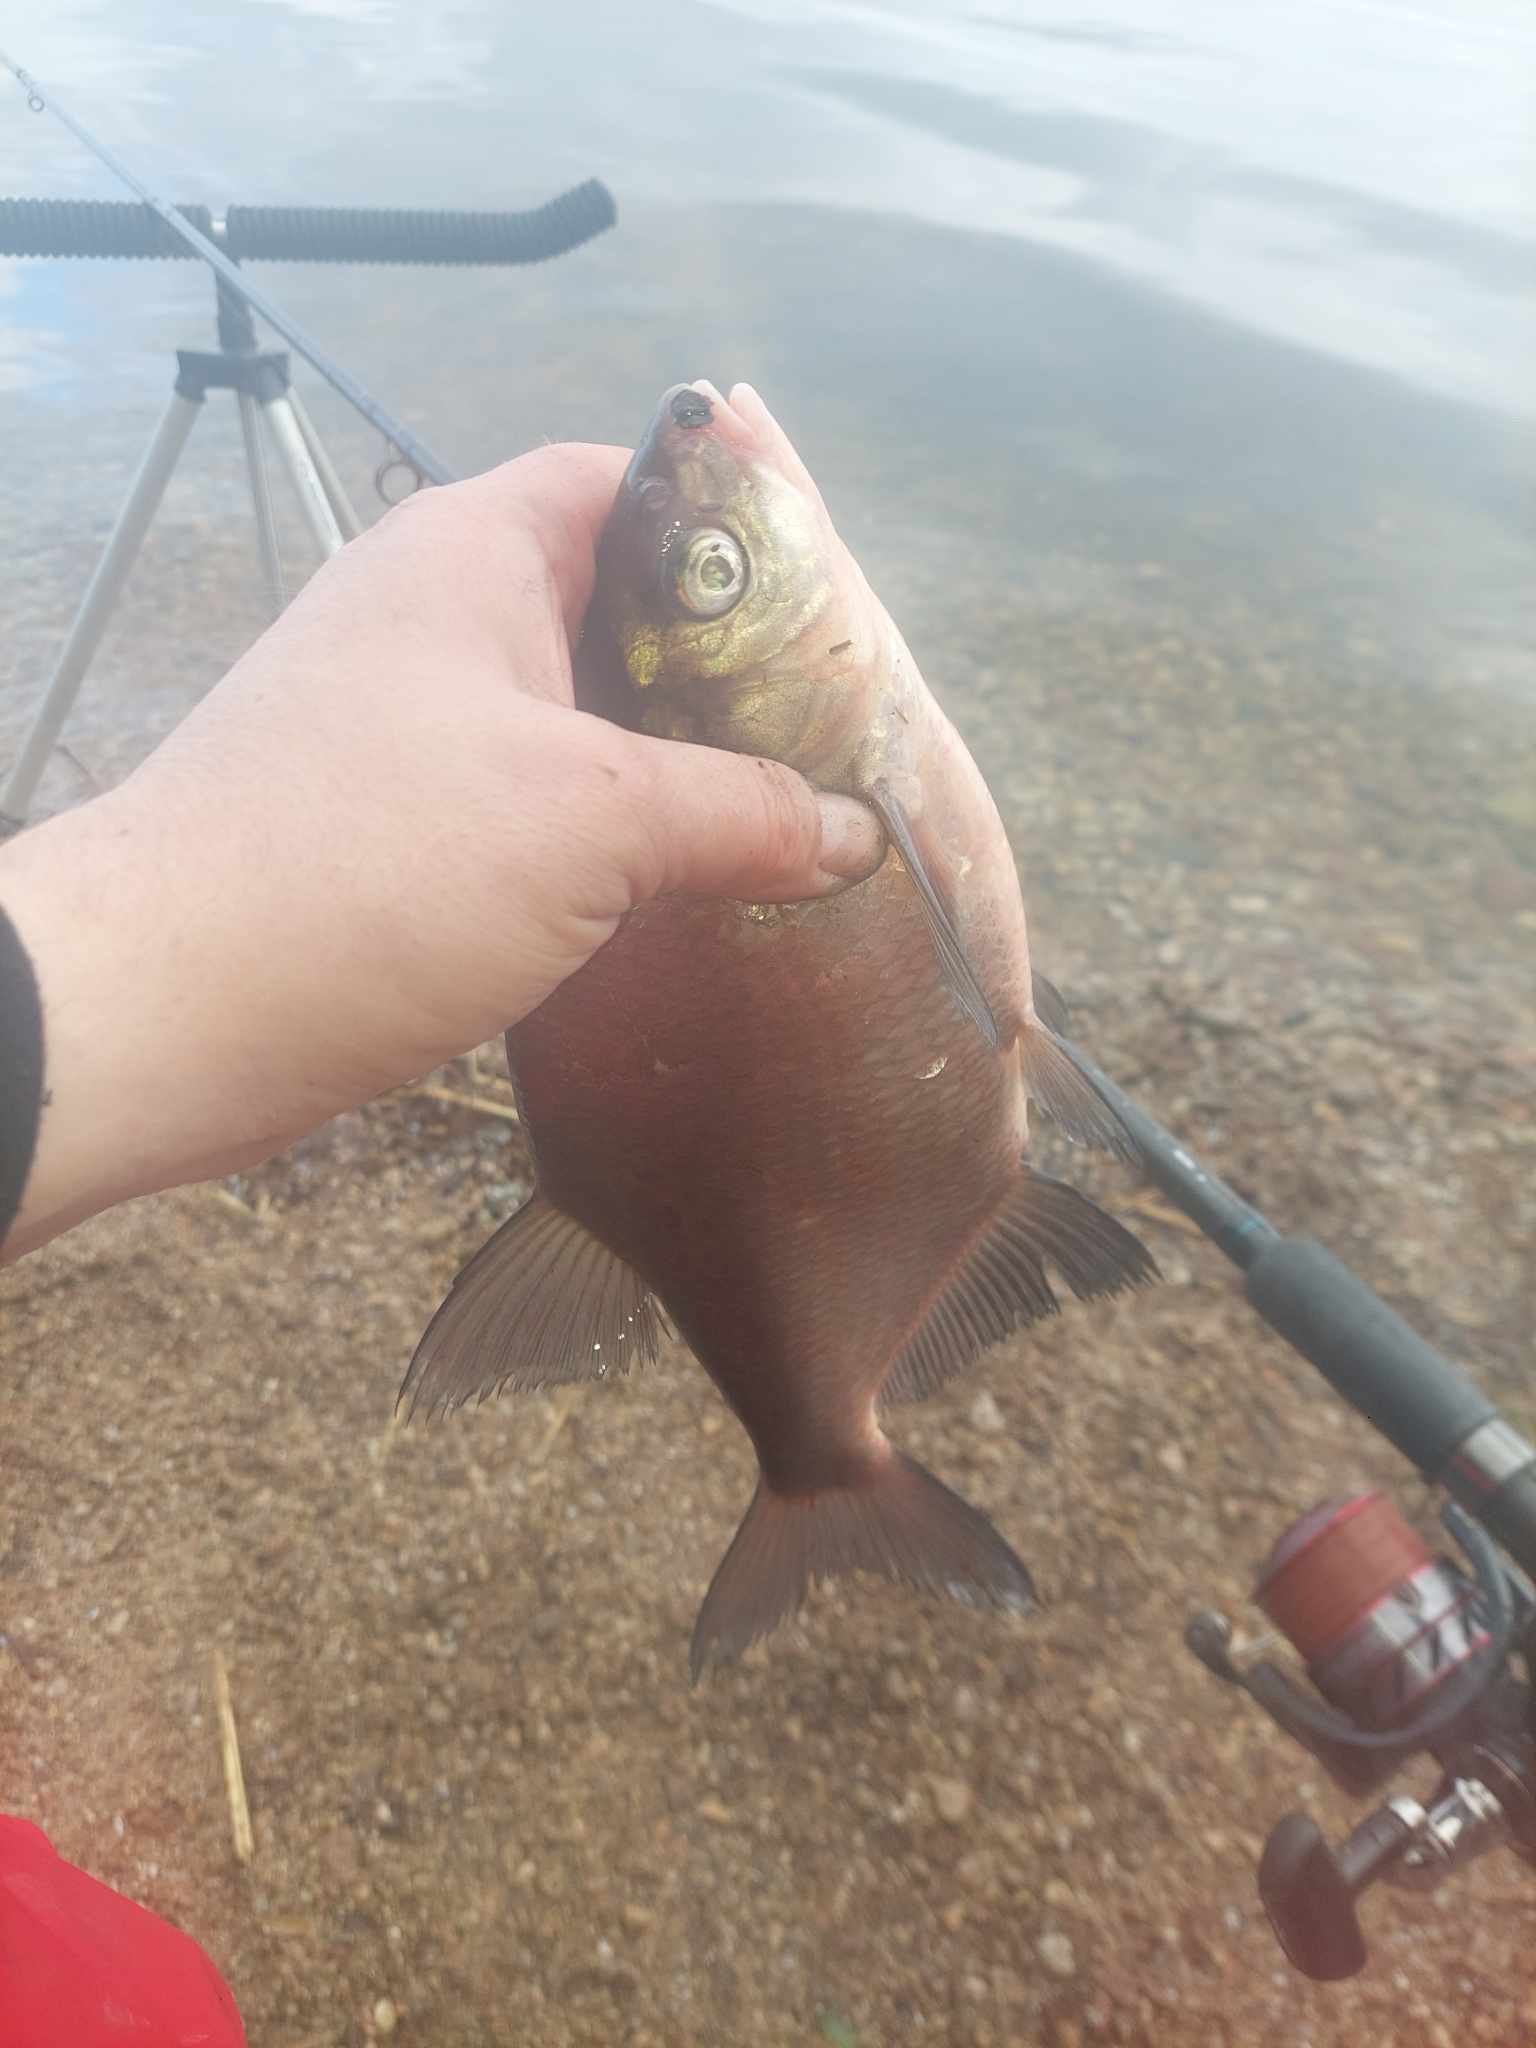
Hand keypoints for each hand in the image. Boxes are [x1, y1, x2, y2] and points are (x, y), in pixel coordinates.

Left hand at [0, 444, 883, 1257]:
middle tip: (830, 738)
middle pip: (616, 607)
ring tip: (783, 821)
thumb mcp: (593, 820)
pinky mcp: (397, 823)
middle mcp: (438, 615)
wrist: (169, 1007)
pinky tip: (679, 893)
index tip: (831, 612)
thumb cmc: (374, 863)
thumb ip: (740, 809)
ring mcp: (410, 723)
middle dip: (724, 672)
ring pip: (576, 718)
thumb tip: (855, 831)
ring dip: (670, 768)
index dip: (735, 528)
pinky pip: (531, 800)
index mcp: (476, 551)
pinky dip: (606, 836)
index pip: (630, 482)